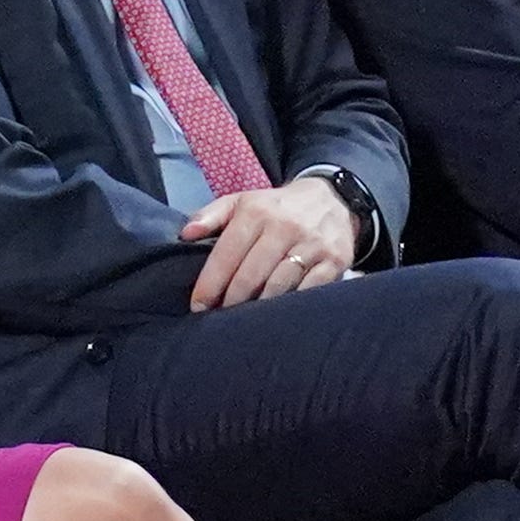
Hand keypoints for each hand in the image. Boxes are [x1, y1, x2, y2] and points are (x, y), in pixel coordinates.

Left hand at [178, 172, 362, 309]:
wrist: (333, 199)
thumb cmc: (277, 208)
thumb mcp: (243, 201)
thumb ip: (211, 215)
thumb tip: (185, 235)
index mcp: (257, 212)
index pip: (227, 254)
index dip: (210, 284)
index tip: (199, 306)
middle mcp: (284, 227)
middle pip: (250, 275)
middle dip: (231, 301)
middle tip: (220, 319)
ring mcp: (312, 245)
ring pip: (278, 286)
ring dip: (258, 308)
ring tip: (245, 322)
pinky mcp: (334, 261)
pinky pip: (308, 291)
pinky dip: (290, 305)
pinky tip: (276, 316)